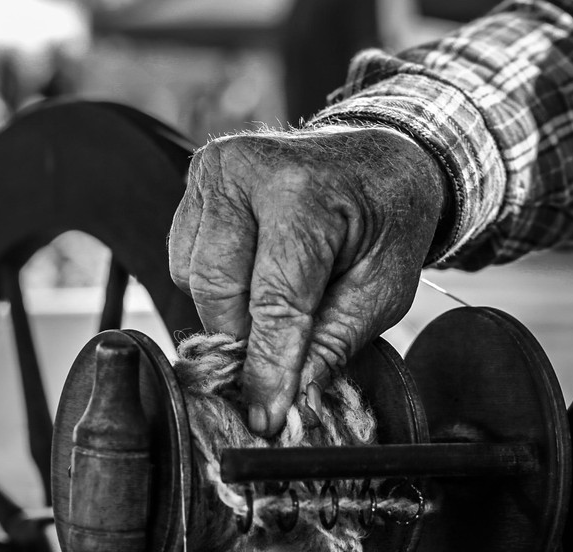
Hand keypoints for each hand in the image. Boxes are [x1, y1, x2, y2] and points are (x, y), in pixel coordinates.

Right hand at [168, 125, 444, 435]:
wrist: (379, 155)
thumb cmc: (389, 220)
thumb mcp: (384, 288)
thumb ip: (334, 343)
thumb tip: (288, 399)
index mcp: (304, 192)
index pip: (275, 301)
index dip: (268, 368)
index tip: (266, 417)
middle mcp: (246, 170)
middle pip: (219, 292)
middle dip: (245, 341)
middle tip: (277, 364)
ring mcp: (214, 167)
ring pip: (193, 279)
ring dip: (231, 310)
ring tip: (283, 298)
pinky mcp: (196, 176)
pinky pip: (183, 257)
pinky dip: (215, 282)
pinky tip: (258, 269)